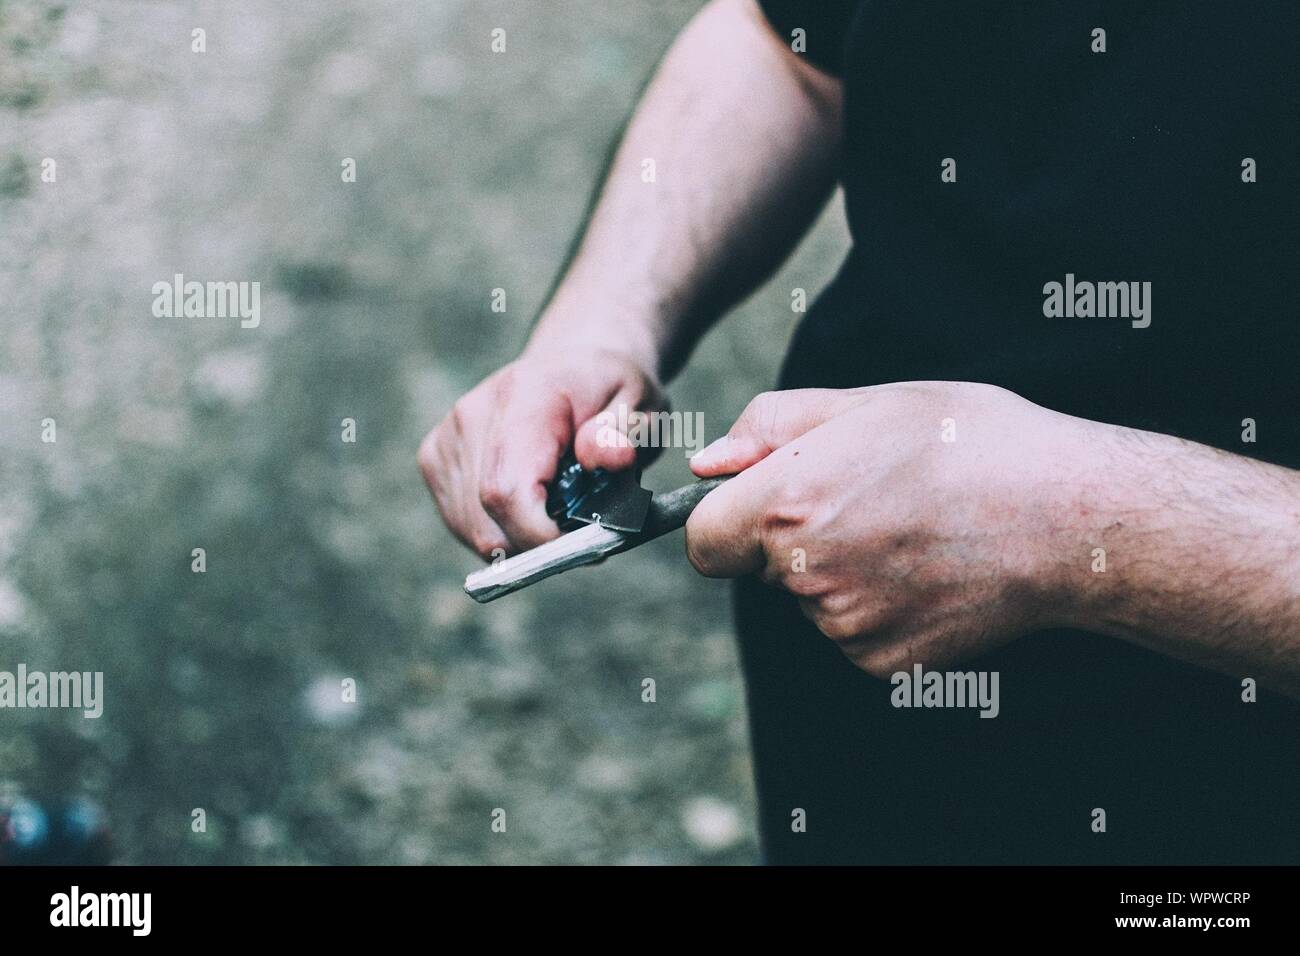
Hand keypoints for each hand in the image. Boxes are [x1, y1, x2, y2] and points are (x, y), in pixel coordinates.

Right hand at [419, 345, 665, 557]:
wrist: (574, 366)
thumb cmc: (611, 392)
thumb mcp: (643, 403)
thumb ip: (628, 432)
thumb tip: (604, 458)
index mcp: (525, 396)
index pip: (507, 489)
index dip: (538, 536)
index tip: (582, 547)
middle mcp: (472, 414)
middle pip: (486, 520)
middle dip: (538, 545)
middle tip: (582, 530)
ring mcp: (448, 437)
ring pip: (473, 531)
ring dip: (520, 540)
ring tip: (558, 507)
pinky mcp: (434, 458)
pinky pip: (463, 523)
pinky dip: (500, 530)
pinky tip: (530, 502)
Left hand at [686, 383, 1102, 677]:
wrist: (1068, 515)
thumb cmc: (969, 443)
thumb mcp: (865, 403)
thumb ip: (769, 427)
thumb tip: (707, 463)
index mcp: (787, 505)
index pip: (703, 541)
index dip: (725, 520)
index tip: (761, 504)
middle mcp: (806, 575)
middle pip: (761, 566)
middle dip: (791, 536)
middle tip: (870, 496)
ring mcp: (845, 626)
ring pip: (810, 599)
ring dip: (839, 571)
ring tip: (912, 529)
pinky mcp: (883, 662)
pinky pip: (852, 632)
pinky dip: (877, 608)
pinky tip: (927, 570)